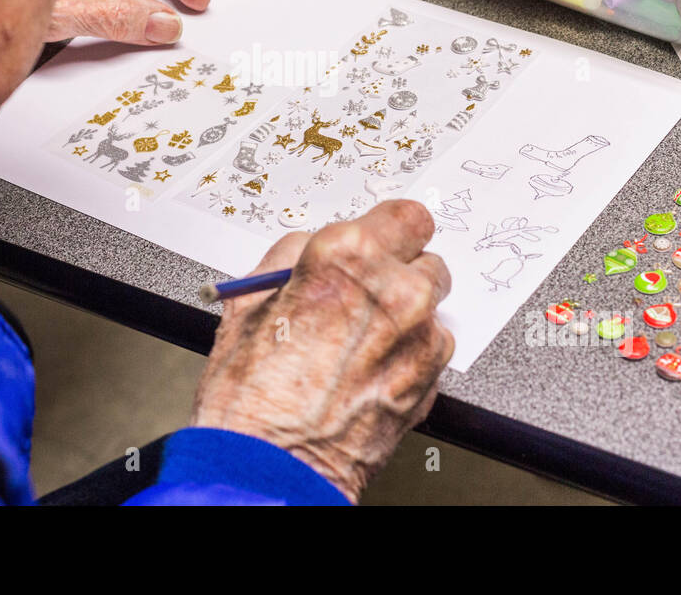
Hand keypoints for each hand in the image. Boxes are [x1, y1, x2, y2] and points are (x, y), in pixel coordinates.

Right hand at [190, 200, 453, 501]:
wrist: (270, 467)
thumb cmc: (251, 396)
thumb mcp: (248, 302)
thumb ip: (290, 258)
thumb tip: (309, 248)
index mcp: (346, 257)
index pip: (403, 213)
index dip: (388, 229)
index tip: (381, 239)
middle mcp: (394, 290)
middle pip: (425, 255)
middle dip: (397, 270)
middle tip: (364, 293)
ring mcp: (419, 337)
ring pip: (431, 305)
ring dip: (405, 315)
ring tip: (360, 341)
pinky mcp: (432, 379)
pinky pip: (432, 348)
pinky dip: (409, 355)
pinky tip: (369, 372)